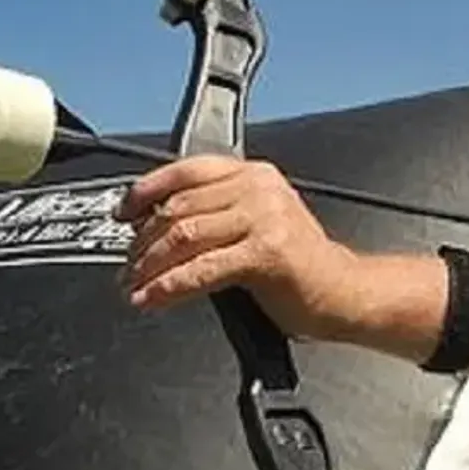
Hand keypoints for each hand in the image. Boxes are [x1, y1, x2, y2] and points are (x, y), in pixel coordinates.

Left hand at [115, 156, 360, 338]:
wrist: (345, 295)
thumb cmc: (300, 268)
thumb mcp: (257, 223)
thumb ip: (216, 213)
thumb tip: (154, 225)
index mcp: (255, 174)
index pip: (186, 170)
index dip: (146, 191)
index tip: (123, 214)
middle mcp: (259, 188)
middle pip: (178, 207)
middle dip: (142, 242)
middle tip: (127, 267)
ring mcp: (265, 218)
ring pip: (184, 236)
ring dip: (150, 266)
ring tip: (135, 286)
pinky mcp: (267, 252)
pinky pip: (201, 269)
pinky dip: (169, 287)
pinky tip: (152, 299)